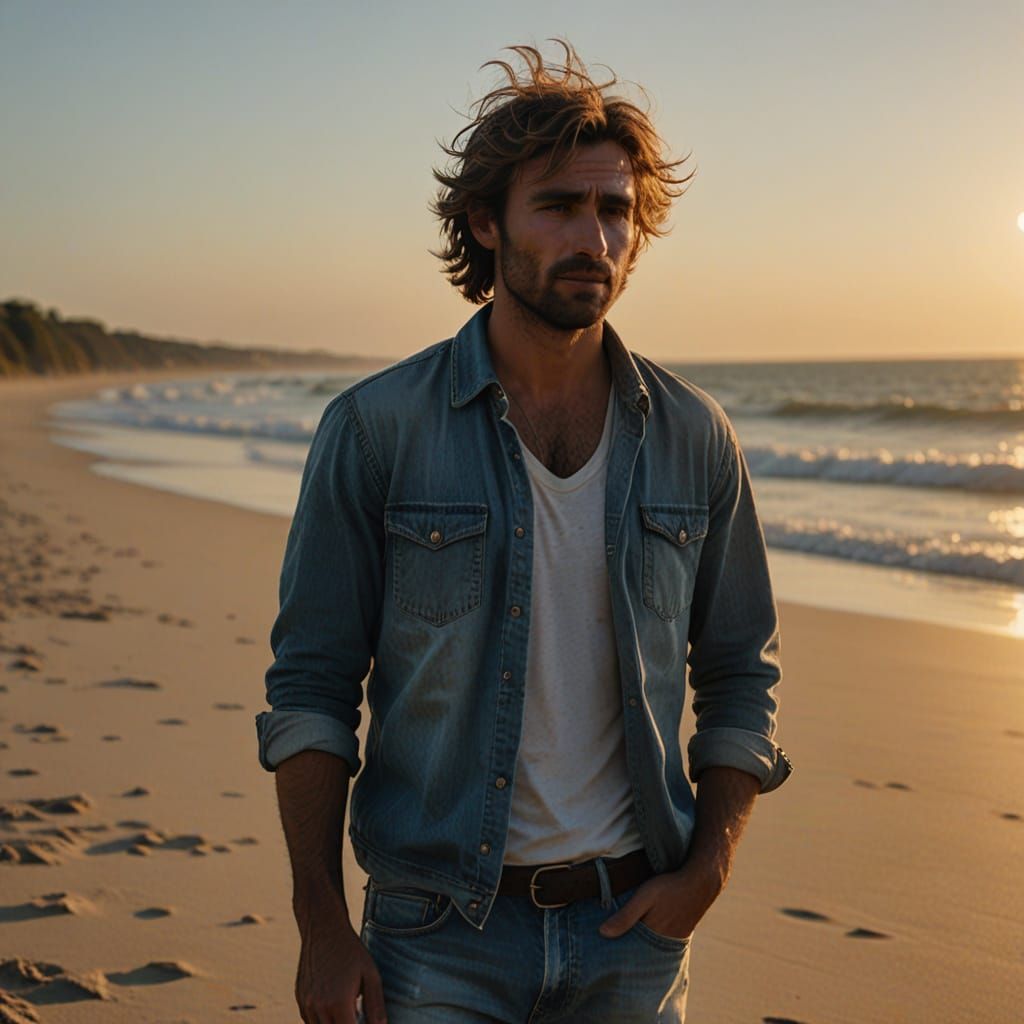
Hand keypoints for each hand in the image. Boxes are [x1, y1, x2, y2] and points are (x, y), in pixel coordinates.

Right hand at [294, 908, 386, 1023]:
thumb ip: (376, 1005)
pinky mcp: (300, 998)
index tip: (363, 1020)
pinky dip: (321, 1020)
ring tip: (346, 1011)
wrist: (324, 929)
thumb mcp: (370, 974)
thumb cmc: (351, 951)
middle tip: (356, 1015)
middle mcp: (319, 1007)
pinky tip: (334, 1008)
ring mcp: (306, 1003)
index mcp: (338, 1003)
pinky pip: (309, 1020)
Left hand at [598, 864, 720, 942]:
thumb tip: (602, 933)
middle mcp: (663, 944)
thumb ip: (625, 916)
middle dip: (626, 950)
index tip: (603, 951)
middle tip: (610, 949)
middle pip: (639, 952)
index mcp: (652, 937)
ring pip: (650, 947)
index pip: (630, 952)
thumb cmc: (669, 888)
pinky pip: (660, 942)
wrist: (700, 883)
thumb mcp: (644, 897)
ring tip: (625, 941)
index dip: (617, 952)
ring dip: (639, 945)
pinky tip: (645, 933)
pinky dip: (651, 940)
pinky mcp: (679, 934)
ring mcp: (672, 940)